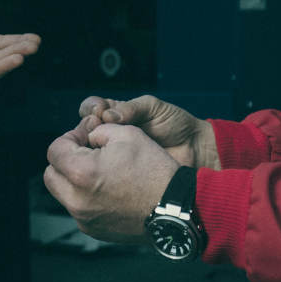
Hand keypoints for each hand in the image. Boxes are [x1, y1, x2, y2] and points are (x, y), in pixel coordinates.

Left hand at [43, 122, 180, 244]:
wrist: (177, 209)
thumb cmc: (155, 170)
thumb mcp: (128, 133)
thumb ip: (98, 131)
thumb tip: (88, 138)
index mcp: (81, 173)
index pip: (55, 150)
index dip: (70, 137)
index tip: (87, 136)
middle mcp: (77, 200)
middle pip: (52, 175)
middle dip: (66, 160)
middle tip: (88, 153)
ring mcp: (84, 219)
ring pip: (64, 194)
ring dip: (75, 180)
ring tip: (101, 172)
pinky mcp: (95, 231)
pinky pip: (80, 209)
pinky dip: (88, 197)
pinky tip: (110, 190)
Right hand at [77, 94, 217, 169]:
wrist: (195, 151)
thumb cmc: (176, 125)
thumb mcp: (154, 108)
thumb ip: (132, 108)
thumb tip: (107, 115)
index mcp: (117, 114)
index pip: (92, 108)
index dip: (91, 109)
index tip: (98, 112)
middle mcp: (112, 133)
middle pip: (85, 129)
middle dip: (86, 127)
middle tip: (98, 128)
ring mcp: (114, 155)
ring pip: (90, 151)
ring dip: (90, 147)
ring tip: (100, 146)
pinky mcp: (119, 173)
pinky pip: (103, 170)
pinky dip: (99, 167)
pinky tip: (104, 164)